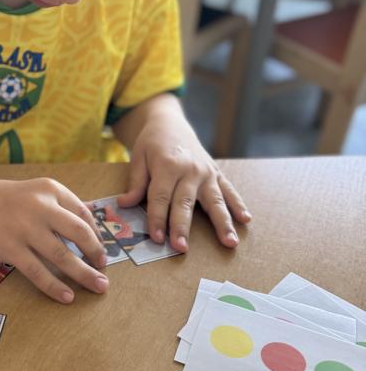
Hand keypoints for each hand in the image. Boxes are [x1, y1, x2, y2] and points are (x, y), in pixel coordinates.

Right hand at [0, 177, 108, 303]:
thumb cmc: (12, 201)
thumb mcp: (39, 192)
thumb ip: (65, 207)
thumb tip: (95, 232)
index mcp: (50, 189)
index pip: (83, 213)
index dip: (96, 235)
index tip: (100, 252)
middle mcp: (40, 206)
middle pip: (78, 232)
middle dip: (96, 253)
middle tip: (104, 270)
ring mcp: (24, 228)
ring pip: (61, 255)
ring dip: (83, 273)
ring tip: (98, 286)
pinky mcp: (10, 248)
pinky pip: (37, 271)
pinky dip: (54, 286)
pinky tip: (68, 297)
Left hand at [115, 112, 250, 251]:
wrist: (170, 123)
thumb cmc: (151, 143)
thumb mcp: (138, 158)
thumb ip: (135, 183)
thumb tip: (124, 204)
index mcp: (167, 165)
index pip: (160, 197)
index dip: (157, 218)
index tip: (156, 238)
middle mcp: (189, 169)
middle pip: (185, 202)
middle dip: (182, 226)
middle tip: (181, 247)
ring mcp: (206, 172)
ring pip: (215, 200)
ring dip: (222, 223)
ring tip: (229, 242)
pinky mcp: (217, 173)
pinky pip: (229, 190)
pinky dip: (238, 205)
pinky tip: (246, 220)